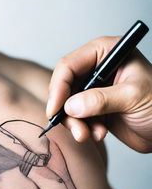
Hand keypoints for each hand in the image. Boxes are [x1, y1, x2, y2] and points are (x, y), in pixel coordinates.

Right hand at [46, 36, 151, 152]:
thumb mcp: (133, 97)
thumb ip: (100, 100)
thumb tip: (70, 106)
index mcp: (105, 53)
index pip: (69, 65)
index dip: (58, 87)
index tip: (55, 110)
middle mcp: (96, 69)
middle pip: (64, 86)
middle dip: (66, 110)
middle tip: (76, 129)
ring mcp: (93, 90)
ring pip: (67, 105)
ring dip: (75, 123)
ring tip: (89, 134)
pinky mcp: (92, 107)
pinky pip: (75, 117)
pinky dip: (83, 128)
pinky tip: (100, 133)